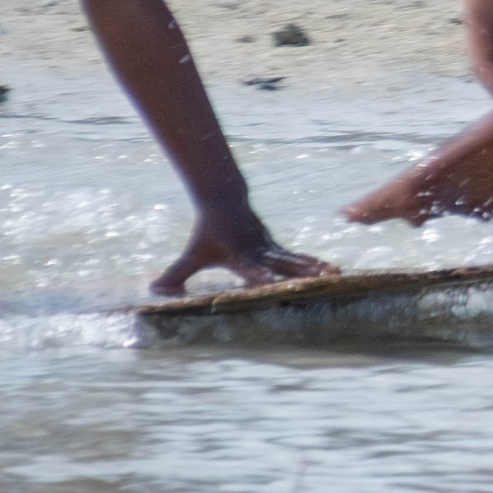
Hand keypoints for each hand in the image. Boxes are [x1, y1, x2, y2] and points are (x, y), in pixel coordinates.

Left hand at [152, 207, 339, 297]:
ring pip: (298, 260)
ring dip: (317, 269)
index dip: (269, 282)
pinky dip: (316, 263)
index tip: (282, 290)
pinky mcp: (278, 247)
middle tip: (324, 283)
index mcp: (242, 257)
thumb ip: (176, 275)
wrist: (225, 200)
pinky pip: (300, 257)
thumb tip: (155, 291)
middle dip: (305, 275)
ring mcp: (272, 248)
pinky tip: (333, 270)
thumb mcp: (191, 254)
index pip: (257, 273)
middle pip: (286, 266)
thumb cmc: (207, 232)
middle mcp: (261, 253)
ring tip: (338, 276)